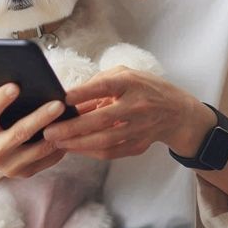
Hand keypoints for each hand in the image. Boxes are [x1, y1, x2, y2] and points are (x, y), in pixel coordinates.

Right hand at [0, 83, 66, 179]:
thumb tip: (8, 76)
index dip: (0, 100)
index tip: (15, 85)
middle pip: (18, 133)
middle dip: (40, 117)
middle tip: (58, 103)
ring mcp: (8, 166)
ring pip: (37, 149)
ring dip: (56, 133)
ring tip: (71, 117)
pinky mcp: (24, 172)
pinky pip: (47, 160)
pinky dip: (60, 145)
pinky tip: (71, 131)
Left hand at [42, 66, 215, 159]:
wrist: (177, 113)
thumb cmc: (145, 89)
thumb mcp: (126, 75)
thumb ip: (99, 82)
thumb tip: (70, 95)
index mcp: (132, 83)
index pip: (106, 87)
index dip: (84, 93)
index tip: (62, 98)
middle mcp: (137, 106)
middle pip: (102, 120)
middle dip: (73, 128)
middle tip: (50, 131)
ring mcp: (140, 128)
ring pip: (105, 141)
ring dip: (78, 144)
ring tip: (57, 142)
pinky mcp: (139, 145)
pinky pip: (111, 152)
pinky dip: (90, 152)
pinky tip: (74, 149)